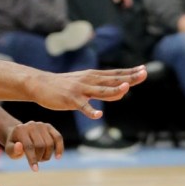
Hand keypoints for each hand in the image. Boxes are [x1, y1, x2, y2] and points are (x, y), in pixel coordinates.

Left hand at [4, 121, 63, 171]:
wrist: (19, 133)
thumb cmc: (14, 145)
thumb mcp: (9, 150)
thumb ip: (13, 150)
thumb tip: (19, 146)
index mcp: (20, 130)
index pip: (29, 146)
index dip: (33, 159)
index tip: (35, 170)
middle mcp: (31, 125)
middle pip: (41, 146)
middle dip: (39, 157)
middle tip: (36, 160)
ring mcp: (41, 125)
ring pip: (50, 143)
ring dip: (47, 155)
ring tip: (41, 158)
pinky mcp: (49, 127)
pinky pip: (58, 138)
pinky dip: (60, 148)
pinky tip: (58, 157)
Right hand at [32, 65, 146, 117]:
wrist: (40, 84)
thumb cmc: (65, 86)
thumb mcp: (86, 84)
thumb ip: (104, 88)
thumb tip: (122, 92)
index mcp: (94, 76)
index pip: (116, 74)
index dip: (130, 72)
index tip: (144, 70)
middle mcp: (89, 80)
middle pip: (112, 80)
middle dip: (129, 78)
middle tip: (143, 74)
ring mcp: (80, 90)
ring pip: (100, 91)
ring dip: (113, 90)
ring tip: (125, 89)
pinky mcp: (71, 100)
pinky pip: (83, 107)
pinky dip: (90, 111)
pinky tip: (98, 115)